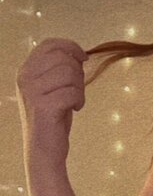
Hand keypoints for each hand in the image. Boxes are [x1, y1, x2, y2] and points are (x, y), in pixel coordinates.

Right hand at [16, 38, 89, 163]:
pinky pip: (73, 92)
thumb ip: (58, 70)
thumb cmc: (52, 119)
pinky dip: (80, 100)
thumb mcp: (52, 89)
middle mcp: (24, 78)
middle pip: (63, 58)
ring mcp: (32, 91)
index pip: (49, 45)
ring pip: (69, 73)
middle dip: (78, 72)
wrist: (44, 150)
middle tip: (78, 90)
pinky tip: (75, 109)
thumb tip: (78, 54)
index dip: (70, 46)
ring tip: (75, 101)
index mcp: (25, 70)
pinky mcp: (43, 106)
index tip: (84, 58)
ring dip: (80, 88)